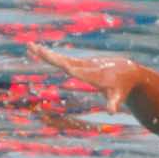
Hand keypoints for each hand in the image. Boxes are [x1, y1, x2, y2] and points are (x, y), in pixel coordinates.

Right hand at [25, 41, 142, 112]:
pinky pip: (64, 60)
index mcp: (90, 74)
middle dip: (47, 55)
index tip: (50, 58)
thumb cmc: (122, 88)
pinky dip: (52, 56)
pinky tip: (42, 52)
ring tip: (30, 46)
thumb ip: (113, 103)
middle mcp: (84, 66)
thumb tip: (112, 112)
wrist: (128, 73)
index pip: (73, 69)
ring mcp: (82, 64)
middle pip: (62, 60)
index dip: (61, 64)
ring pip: (61, 58)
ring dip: (45, 53)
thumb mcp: (118, 96)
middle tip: (31, 46)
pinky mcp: (81, 64)